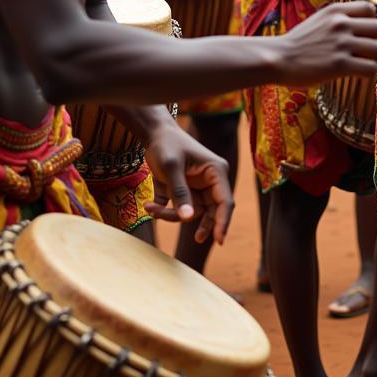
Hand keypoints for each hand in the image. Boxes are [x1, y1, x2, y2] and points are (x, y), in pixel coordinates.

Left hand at [144, 123, 233, 243]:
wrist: (154, 135)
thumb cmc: (167, 145)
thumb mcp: (172, 168)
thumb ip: (180, 193)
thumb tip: (187, 219)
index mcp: (216, 172)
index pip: (225, 201)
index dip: (224, 221)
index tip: (220, 240)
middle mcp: (211, 182)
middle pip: (212, 211)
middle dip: (199, 223)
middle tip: (197, 239)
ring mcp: (198, 188)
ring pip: (192, 213)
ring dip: (172, 215)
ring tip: (151, 208)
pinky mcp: (184, 192)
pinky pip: (178, 209)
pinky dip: (164, 211)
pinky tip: (150, 205)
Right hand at [277, 1, 376, 84]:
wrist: (278, 59)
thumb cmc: (298, 43)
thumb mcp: (318, 19)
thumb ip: (339, 18)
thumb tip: (363, 24)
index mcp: (335, 10)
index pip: (370, 8)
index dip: (370, 22)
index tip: (363, 34)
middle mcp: (341, 23)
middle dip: (374, 40)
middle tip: (364, 51)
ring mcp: (341, 43)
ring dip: (371, 57)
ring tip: (359, 63)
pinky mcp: (340, 65)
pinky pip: (370, 68)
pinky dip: (366, 73)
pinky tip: (355, 74)